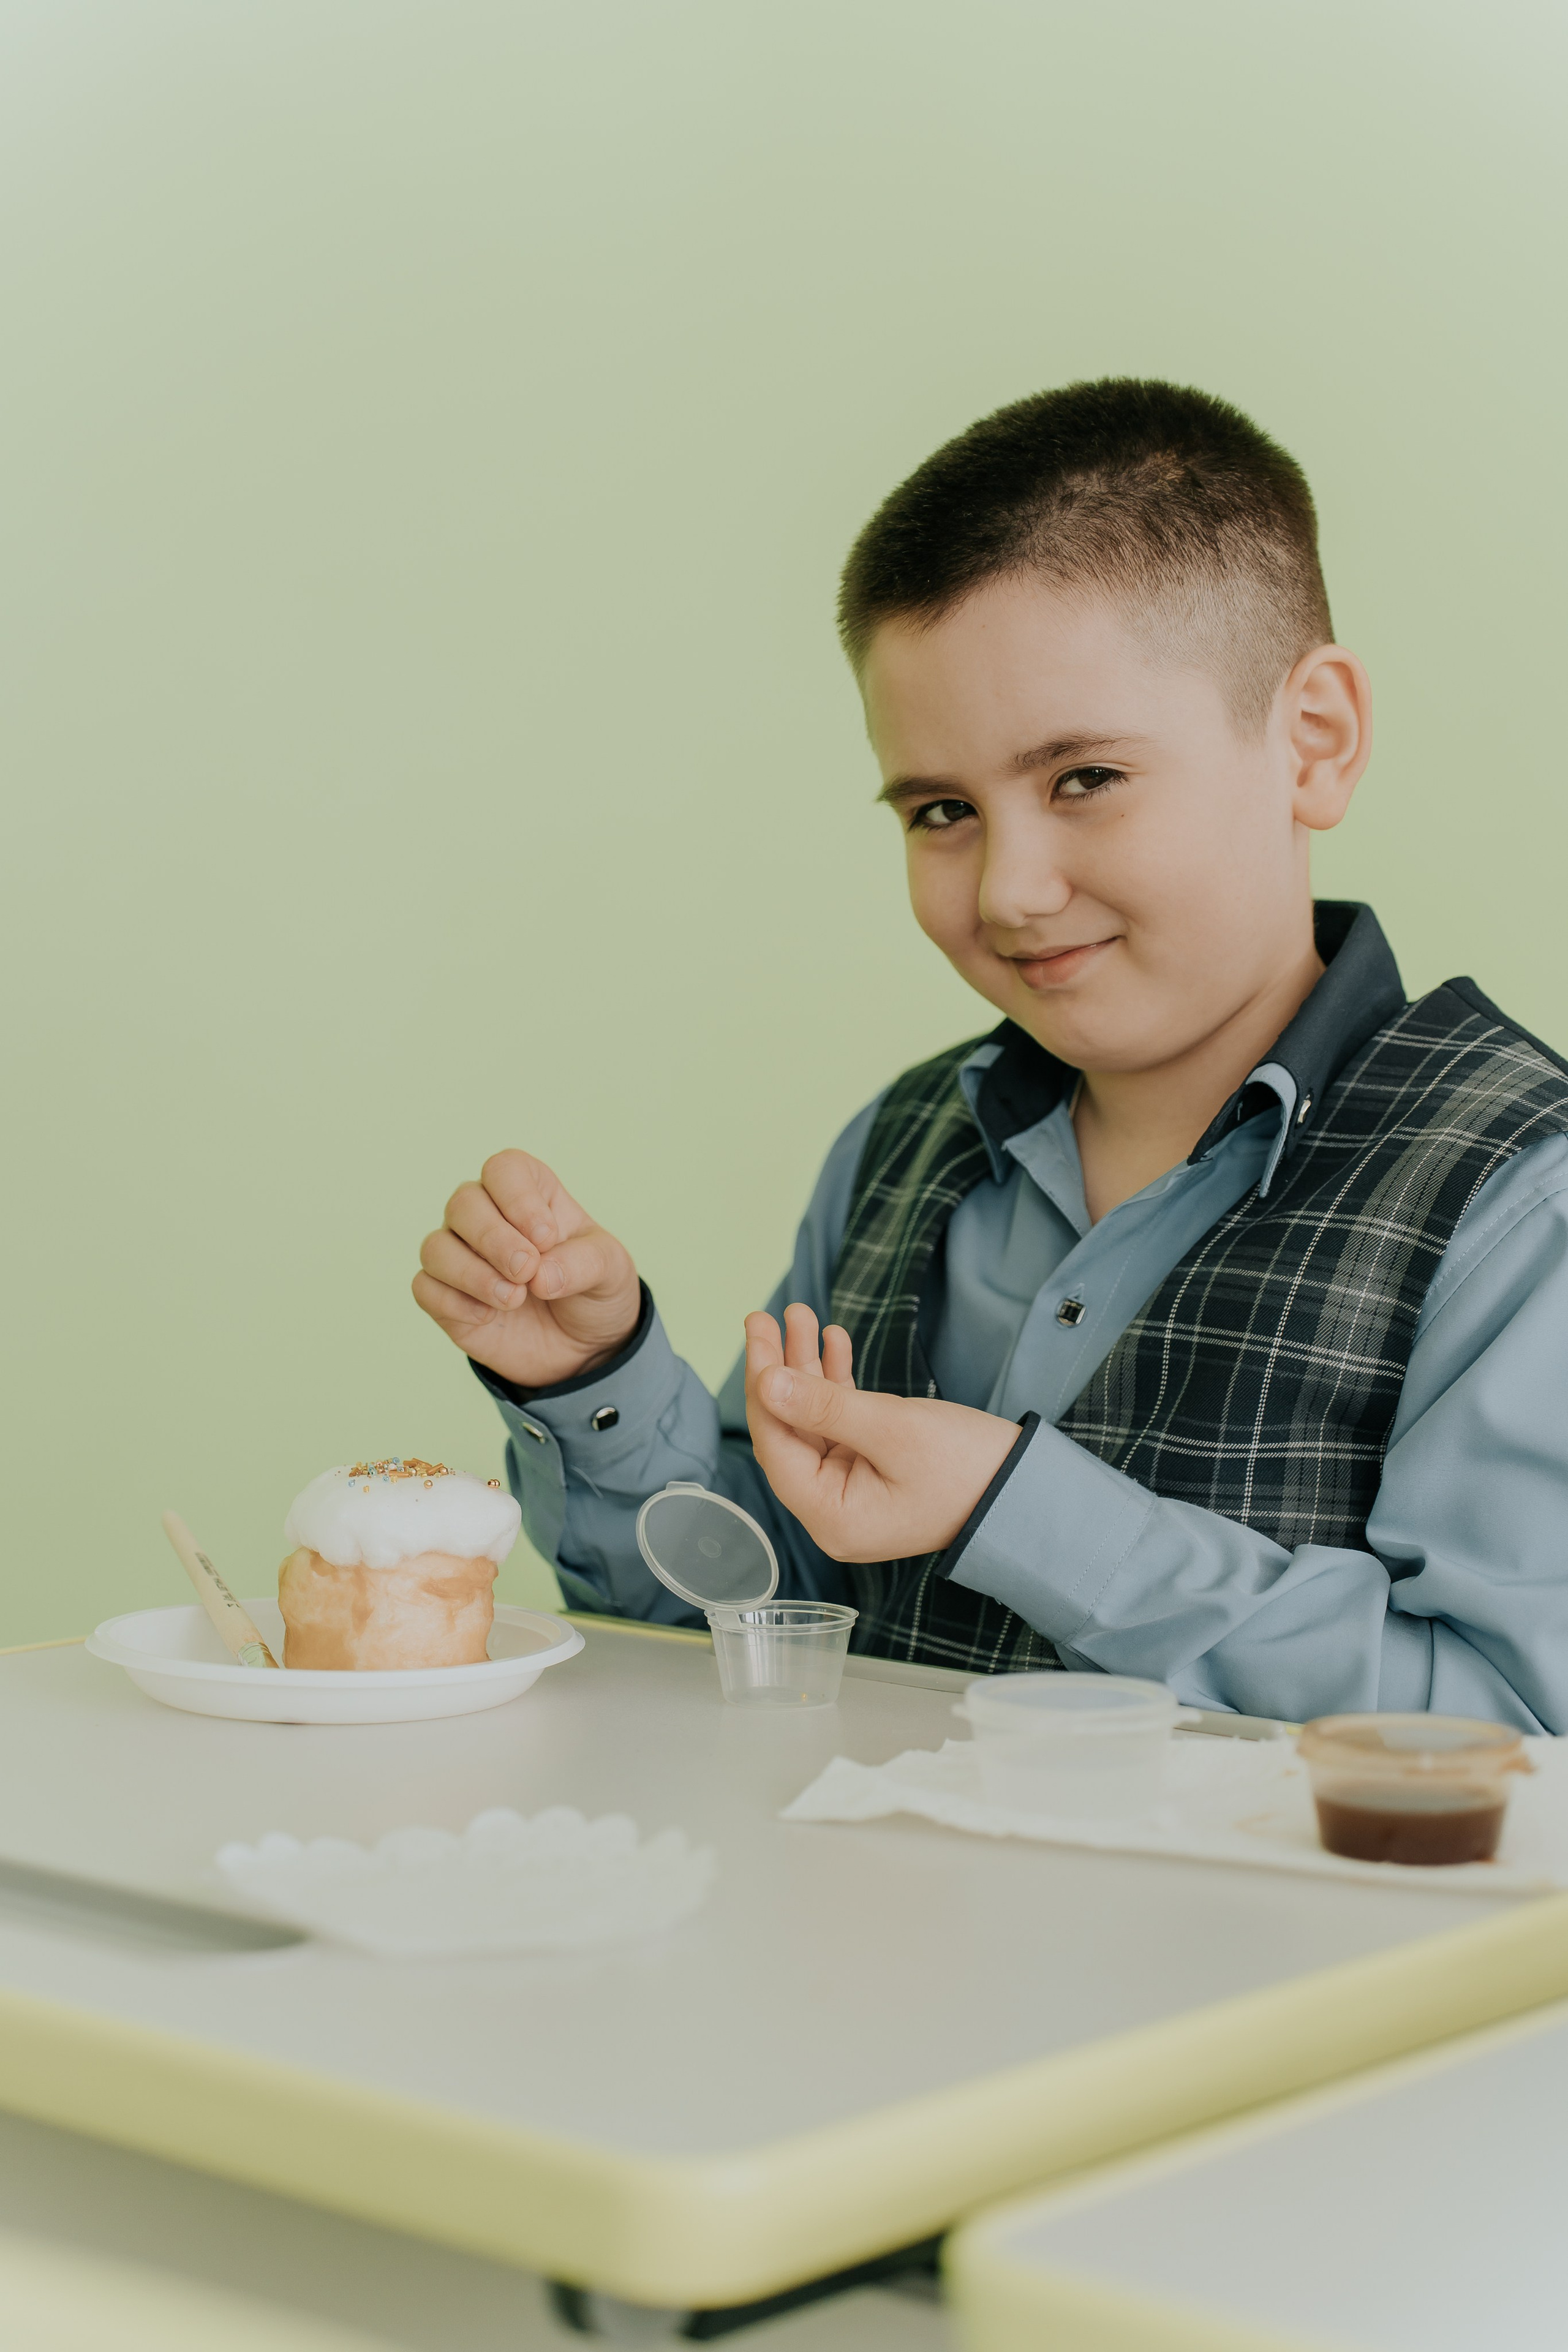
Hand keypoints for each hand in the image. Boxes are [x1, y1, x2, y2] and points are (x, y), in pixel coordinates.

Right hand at [414, 1152, 640, 1390]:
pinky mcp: (445, 1296)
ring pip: (436, 1247)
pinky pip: (426, 1287)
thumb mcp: (611, 1272)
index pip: (503, 1169)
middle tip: (526, 1271)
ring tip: (514, 1299)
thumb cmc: (592, 1291)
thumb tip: (541, 1275)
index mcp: (530, 1194)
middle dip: (494, 1239)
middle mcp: (487, 1216)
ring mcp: (462, 1256)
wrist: (581, 1347)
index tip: (546, 1237)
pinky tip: (488, 1316)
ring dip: (471, 1274)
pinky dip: (454, 1302)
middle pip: (463, 1204)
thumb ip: (584, 1264)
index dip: (518, 1199)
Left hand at [743, 1304, 1021, 1560]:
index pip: (775, 1445)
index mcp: (831, 1515)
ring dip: (809, 1369)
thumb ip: (824, 1406)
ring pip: (815, 1420)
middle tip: (767, 1316)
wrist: (1028, 1490)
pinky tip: (833, 1344)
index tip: (758, 1335)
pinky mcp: (874, 1471)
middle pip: (790, 1430)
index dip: (763, 1386)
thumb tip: (767, 1383)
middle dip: (781, 1369)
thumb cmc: (968, 1468)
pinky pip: (843, 1424)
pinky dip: (838, 1385)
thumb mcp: (892, 1429)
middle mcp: (834, 1509)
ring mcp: (854, 1490)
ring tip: (803, 1316)